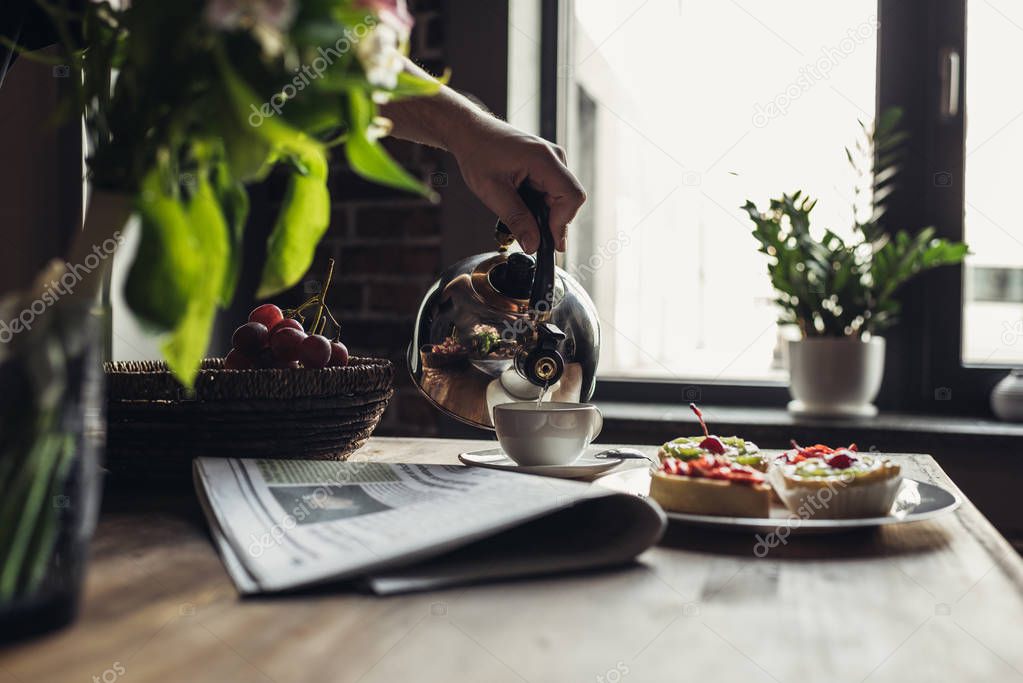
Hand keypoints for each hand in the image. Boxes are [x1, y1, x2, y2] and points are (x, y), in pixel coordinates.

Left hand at [447, 117, 585, 252]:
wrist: (470, 132)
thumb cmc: (477, 153)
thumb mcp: (492, 192)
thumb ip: (516, 219)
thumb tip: (533, 245)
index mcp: (544, 159)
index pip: (572, 196)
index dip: (562, 222)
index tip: (548, 242)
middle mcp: (553, 156)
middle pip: (569, 198)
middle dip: (553, 220)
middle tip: (530, 235)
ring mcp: (551, 159)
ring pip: (561, 197)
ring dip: (545, 213)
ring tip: (519, 214)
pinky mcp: (546, 164)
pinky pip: (553, 190)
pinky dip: (541, 204)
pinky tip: (521, 204)